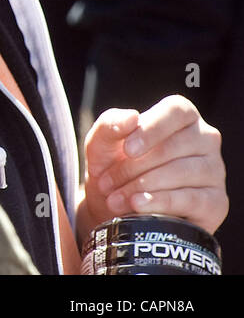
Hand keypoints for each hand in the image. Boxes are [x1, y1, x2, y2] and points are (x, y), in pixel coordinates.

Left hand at [78, 96, 226, 239]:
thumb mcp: (102, 143)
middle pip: (173, 146)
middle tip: (106, 183)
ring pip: (181, 172)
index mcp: (181, 116)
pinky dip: (160, 202)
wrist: (115, 207)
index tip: (127, 149)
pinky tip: (138, 205)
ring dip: (141, 186)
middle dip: (133, 167)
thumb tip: (131, 117)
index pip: (176, 111)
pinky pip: (192, 199)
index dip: (151, 129)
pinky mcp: (216, 201)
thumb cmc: (112, 166)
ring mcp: (214, 170)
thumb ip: (110, 124)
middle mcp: (204, 139)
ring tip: (115, 198)